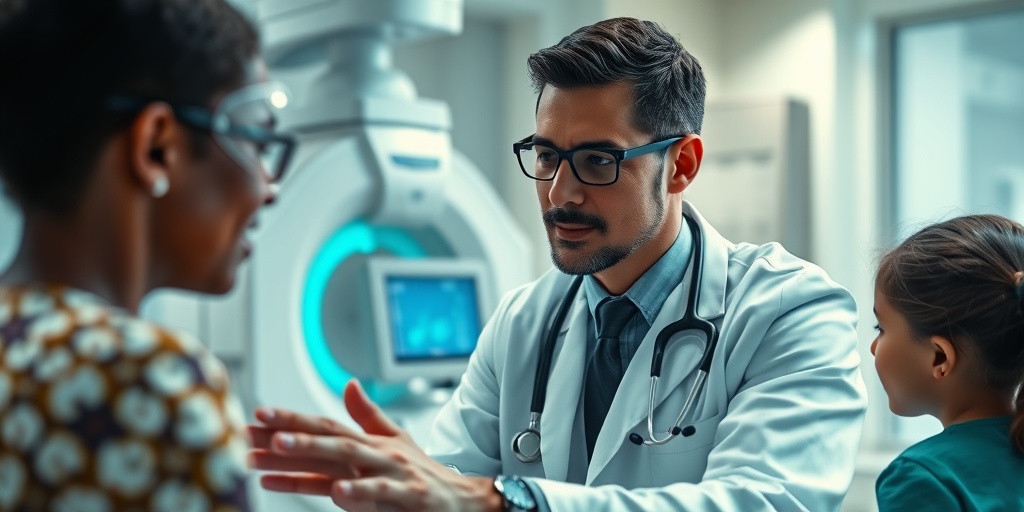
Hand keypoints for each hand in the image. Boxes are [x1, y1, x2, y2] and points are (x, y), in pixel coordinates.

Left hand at [250, 380, 502, 511]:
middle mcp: (377, 452)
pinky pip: (381, 493)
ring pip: (347, 458)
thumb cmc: (424, 473)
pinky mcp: (409, 495)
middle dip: (290, 431)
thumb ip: (368, 415)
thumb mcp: (396, 441)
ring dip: (312, 452)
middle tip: (254, 428)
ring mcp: (392, 472)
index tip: (257, 415)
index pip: (325, 425)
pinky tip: (337, 492)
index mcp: (370, 442)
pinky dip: (360, 491)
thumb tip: (349, 385)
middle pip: (329, 436)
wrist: (464, 500)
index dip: (292, 419)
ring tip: (278, 449)